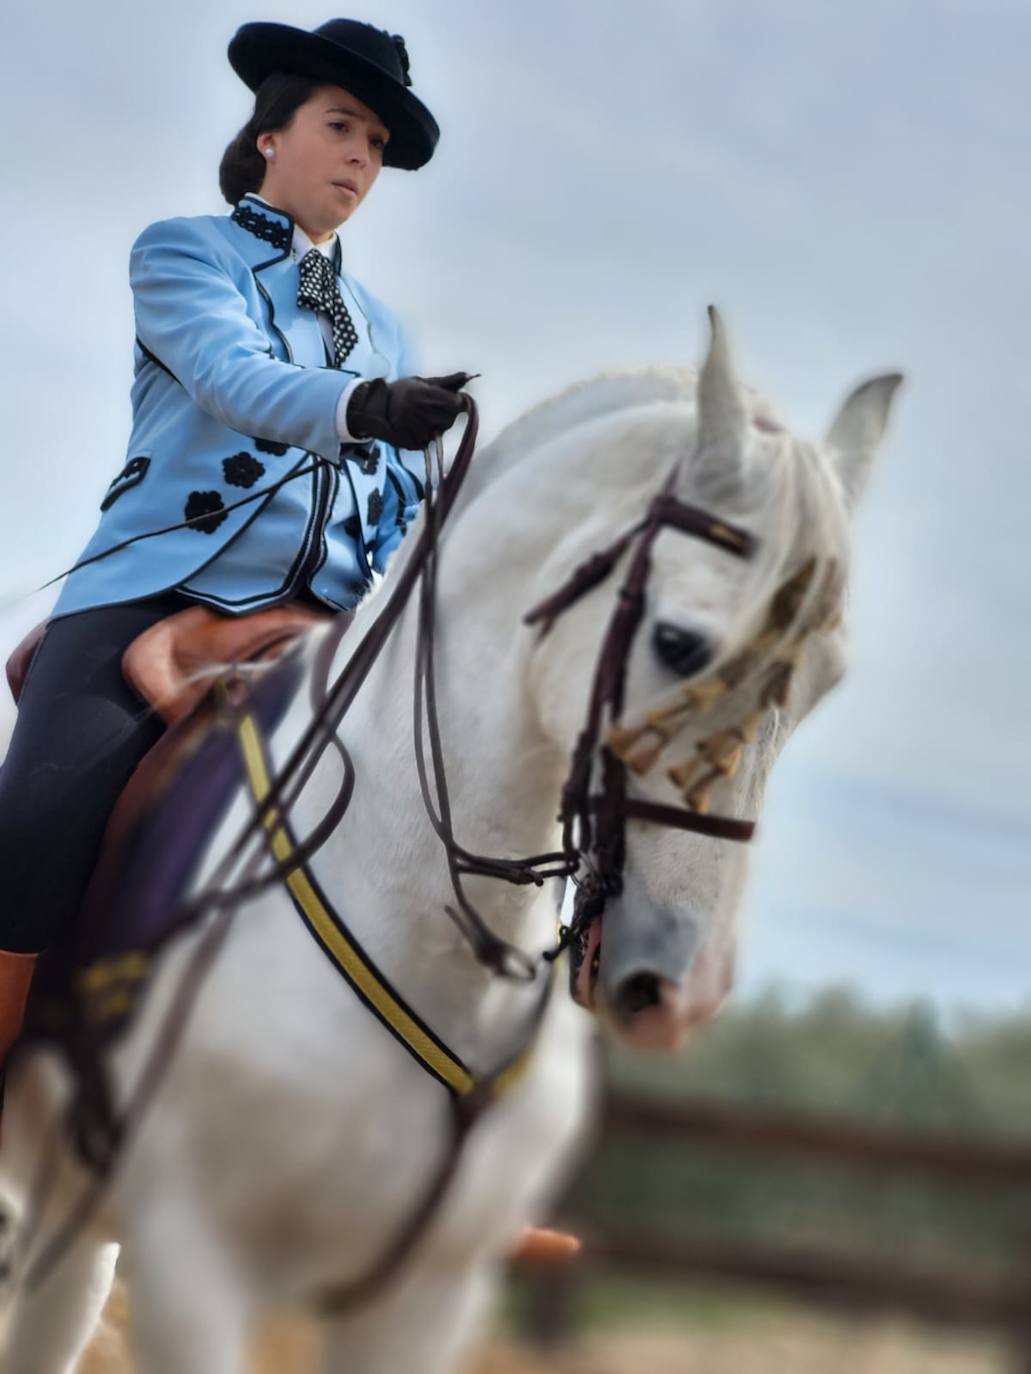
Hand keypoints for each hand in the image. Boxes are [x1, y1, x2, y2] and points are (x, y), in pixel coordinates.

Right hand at [346, 373, 475, 449]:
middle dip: (447, 414)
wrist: (374, 409)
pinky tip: (416, 426)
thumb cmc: (402, 392)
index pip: (456, 403)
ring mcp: (416, 430)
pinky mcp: (413, 443)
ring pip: (441, 431)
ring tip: (422, 417)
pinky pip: (430, 441)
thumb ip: (447, 382)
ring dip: (437, 425)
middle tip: (434, 408)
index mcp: (425, 395)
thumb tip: (468, 376)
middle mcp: (421, 414)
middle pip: (450, 418)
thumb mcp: (422, 382)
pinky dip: (427, 434)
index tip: (452, 400)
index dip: (457, 402)